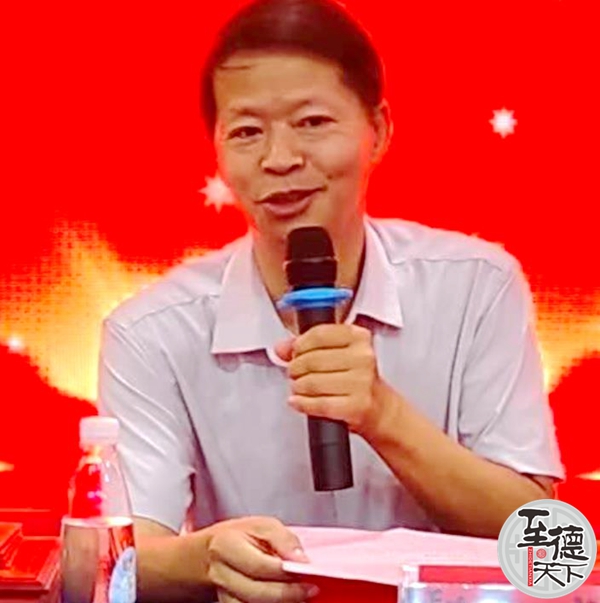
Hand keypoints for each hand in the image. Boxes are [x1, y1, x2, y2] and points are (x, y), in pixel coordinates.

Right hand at [206, 516, 319, 602]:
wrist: (216, 551)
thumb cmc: (244, 535)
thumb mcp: (264, 525)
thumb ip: (284, 540)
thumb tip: (302, 561)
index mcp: (226, 545)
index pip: (257, 565)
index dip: (284, 572)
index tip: (307, 571)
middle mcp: (220, 573)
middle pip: (254, 592)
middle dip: (286, 594)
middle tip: (310, 589)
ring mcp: (222, 593)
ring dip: (280, 602)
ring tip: (300, 595)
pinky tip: (288, 600)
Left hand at [275, 323, 383, 437]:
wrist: (378, 407)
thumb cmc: (355, 378)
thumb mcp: (335, 353)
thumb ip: (306, 346)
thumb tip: (280, 348)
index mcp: (359, 337)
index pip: (319, 334)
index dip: (299, 345)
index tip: (295, 352)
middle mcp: (363, 357)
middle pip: (312, 360)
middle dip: (296, 368)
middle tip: (295, 373)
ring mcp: (361, 382)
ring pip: (312, 382)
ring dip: (298, 387)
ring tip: (299, 387)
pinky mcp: (356, 405)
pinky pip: (318, 404)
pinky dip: (303, 403)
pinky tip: (299, 401)